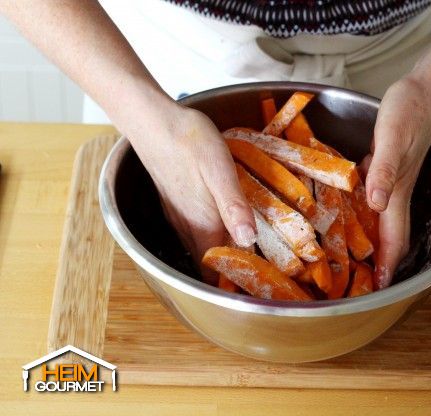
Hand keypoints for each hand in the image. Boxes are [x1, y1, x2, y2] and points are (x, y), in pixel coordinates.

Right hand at [127, 104, 255, 278]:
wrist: (154, 121)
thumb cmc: (189, 142)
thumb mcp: (220, 171)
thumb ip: (233, 207)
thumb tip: (248, 241)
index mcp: (202, 225)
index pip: (215, 272)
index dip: (233, 284)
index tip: (258, 286)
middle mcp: (188, 227)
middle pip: (209, 263)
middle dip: (231, 272)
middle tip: (263, 269)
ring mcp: (179, 216)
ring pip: (202, 247)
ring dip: (222, 253)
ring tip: (251, 250)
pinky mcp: (175, 203)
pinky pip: (196, 230)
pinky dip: (213, 235)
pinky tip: (227, 222)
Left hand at [364, 74, 430, 287]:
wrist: (426, 88)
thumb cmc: (411, 110)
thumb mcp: (392, 138)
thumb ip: (384, 170)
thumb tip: (376, 204)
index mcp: (397, 192)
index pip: (394, 239)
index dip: (387, 266)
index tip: (377, 289)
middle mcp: (394, 192)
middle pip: (389, 236)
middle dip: (380, 262)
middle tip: (361, 281)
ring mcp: (391, 180)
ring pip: (381, 220)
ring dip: (371, 241)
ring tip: (354, 257)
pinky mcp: (385, 167)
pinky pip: (372, 199)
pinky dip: (363, 214)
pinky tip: (347, 211)